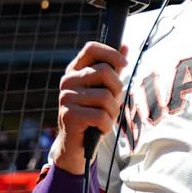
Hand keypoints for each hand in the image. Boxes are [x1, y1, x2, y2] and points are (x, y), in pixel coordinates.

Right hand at [54, 42, 128, 173]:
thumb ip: (113, 69)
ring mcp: (66, 97)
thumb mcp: (105, 90)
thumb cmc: (93, 114)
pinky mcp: (69, 115)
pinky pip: (101, 115)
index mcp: (75, 71)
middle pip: (105, 71)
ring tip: (103, 118)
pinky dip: (106, 125)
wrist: (77, 145)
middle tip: (111, 104)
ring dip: (112, 112)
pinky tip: (98, 128)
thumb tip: (125, 46)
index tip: (125, 64)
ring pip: (106, 96)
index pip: (91, 48)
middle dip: (117, 90)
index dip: (110, 53)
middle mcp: (67, 81)